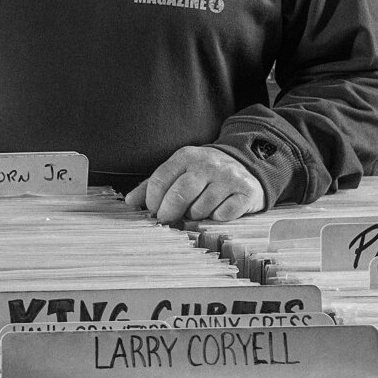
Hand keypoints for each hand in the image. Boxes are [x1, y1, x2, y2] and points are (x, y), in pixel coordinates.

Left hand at [127, 146, 269, 226]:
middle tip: (167, 220)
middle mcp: (208, 164)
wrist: (247, 166)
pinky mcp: (246, 192)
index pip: (160, 179)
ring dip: (195, 216)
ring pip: (202, 207)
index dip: (152, 200)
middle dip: (169, 212)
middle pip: (180, 194)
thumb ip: (153, 185)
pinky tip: (217, 212)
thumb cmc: (205, 173)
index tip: (152, 211)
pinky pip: (225, 214)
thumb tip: (130, 201)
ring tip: (196, 212)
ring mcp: (229, 177)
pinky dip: (217, 218)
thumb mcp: (179, 171)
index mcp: (186, 156)